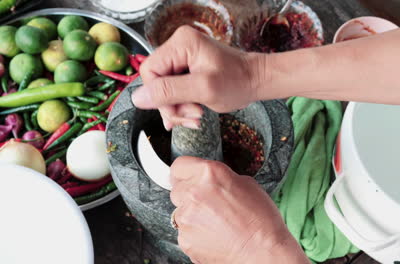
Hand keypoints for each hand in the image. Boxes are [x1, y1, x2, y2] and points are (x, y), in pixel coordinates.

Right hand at [132, 26, 266, 129]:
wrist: (256, 81)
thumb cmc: (238, 81)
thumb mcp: (203, 89)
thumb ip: (169, 92)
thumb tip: (138, 98)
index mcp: (181, 43)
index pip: (150, 71)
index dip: (158, 96)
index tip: (176, 110)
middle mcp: (179, 46)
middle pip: (156, 82)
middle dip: (172, 105)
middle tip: (192, 116)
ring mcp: (183, 58)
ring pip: (164, 89)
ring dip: (178, 108)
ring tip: (196, 117)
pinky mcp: (187, 69)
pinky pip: (174, 90)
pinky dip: (182, 106)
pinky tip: (193, 115)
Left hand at [170, 156, 309, 263]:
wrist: (262, 252)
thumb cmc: (261, 219)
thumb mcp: (247, 184)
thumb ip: (221, 178)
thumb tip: (210, 181)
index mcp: (209, 173)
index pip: (179, 166)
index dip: (186, 172)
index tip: (189, 177)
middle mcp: (193, 193)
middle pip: (177, 188)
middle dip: (189, 193)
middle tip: (209, 202)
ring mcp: (186, 218)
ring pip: (180, 211)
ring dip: (192, 214)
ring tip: (216, 222)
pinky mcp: (184, 239)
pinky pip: (184, 231)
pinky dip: (195, 232)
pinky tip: (214, 234)